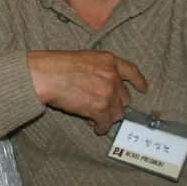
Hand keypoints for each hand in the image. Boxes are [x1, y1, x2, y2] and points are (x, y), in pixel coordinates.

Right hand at [27, 49, 147, 133]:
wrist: (43, 75)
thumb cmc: (56, 66)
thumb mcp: (84, 58)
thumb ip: (100, 70)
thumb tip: (106, 88)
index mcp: (108, 60)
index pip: (132, 71)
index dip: (139, 82)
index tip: (143, 89)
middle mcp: (112, 75)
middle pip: (125, 97)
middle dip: (114, 104)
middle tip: (101, 107)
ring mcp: (108, 92)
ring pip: (118, 113)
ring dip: (108, 117)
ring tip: (95, 118)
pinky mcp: (100, 108)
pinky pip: (107, 123)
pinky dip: (101, 127)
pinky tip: (95, 127)